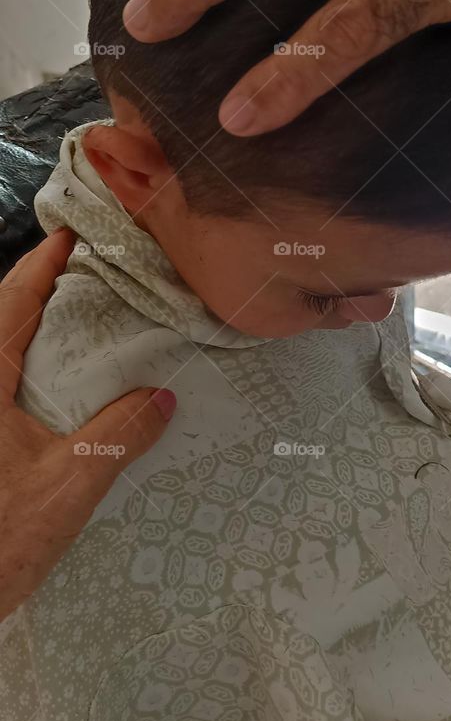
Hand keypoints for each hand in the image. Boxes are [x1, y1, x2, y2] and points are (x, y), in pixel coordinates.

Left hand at [0, 229, 176, 618]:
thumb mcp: (66, 487)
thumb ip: (116, 436)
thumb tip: (163, 397)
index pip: (14, 299)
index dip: (44, 262)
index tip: (74, 233)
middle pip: (1, 319)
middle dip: (39, 292)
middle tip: (91, 276)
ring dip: (32, 334)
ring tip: (82, 327)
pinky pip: (0, 387)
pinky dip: (26, 373)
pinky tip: (57, 393)